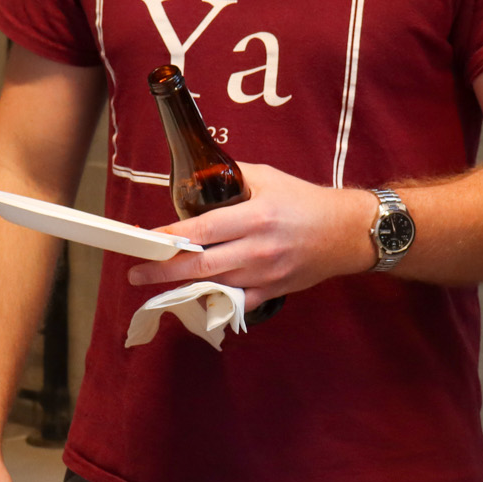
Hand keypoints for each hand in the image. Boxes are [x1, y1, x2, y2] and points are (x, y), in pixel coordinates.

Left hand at [124, 163, 374, 306]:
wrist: (346, 232)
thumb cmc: (305, 201)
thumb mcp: (268, 177)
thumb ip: (233, 177)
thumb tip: (200, 179)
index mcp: (255, 216)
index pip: (202, 230)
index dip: (170, 238)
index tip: (145, 240)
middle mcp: (258, 247)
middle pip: (202, 266)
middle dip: (164, 271)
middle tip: (136, 273)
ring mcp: (266, 274)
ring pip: (215, 286)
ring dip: (182, 288)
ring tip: (155, 287)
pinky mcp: (274, 291)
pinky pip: (237, 304)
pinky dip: (214, 304)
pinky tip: (193, 301)